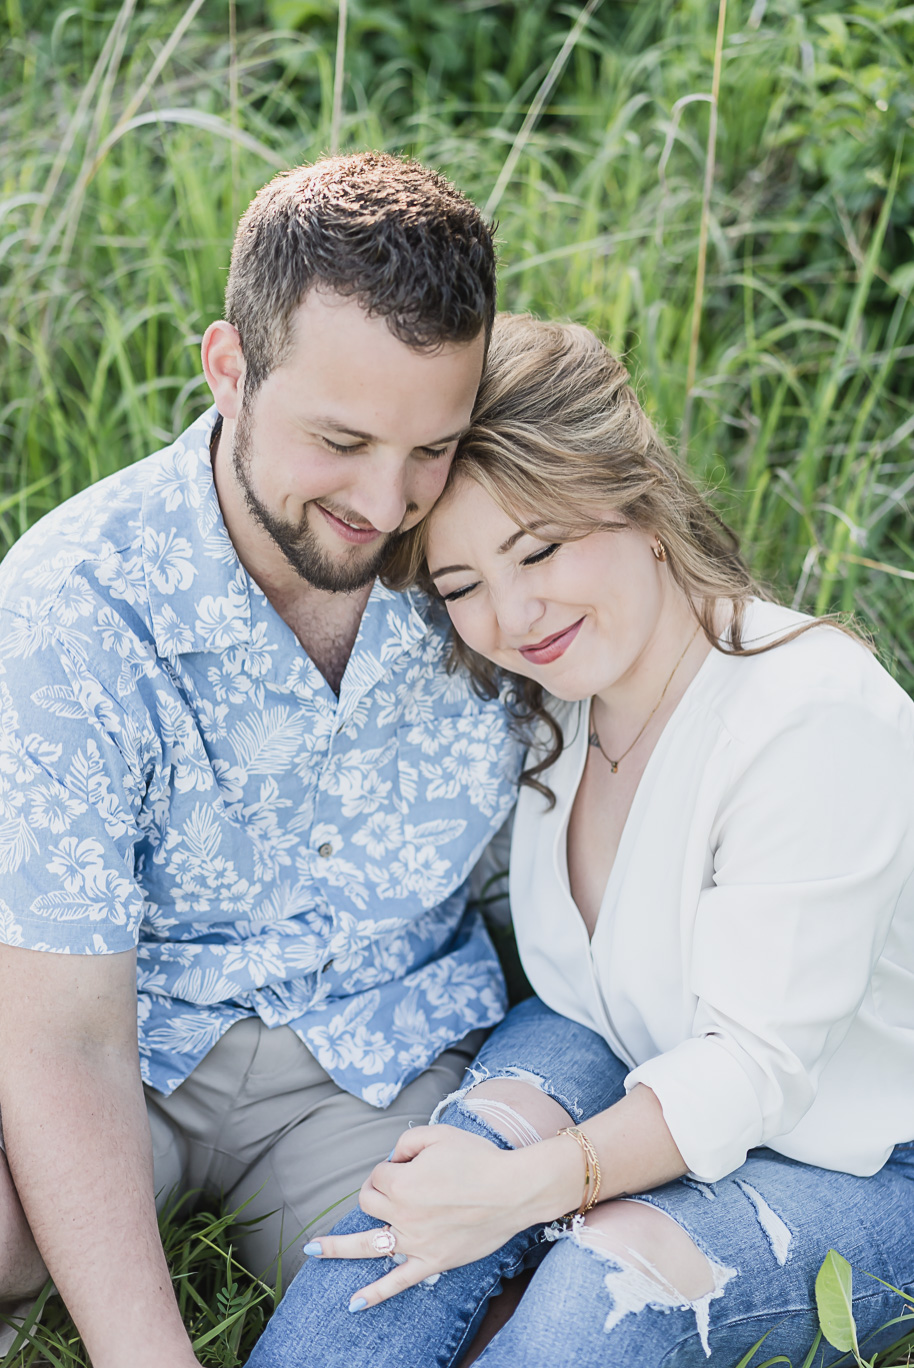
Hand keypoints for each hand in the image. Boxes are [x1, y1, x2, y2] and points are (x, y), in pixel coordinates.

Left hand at [307, 1124, 533, 1307]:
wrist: (513, 1190)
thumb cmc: (478, 1158)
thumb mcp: (439, 1134)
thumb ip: (407, 1141)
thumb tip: (393, 1157)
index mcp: (401, 1183)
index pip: (379, 1173)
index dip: (391, 1166)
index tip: (411, 1164)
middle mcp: (402, 1214)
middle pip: (370, 1202)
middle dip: (377, 1191)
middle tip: (395, 1186)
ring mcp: (415, 1242)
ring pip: (369, 1244)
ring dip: (338, 1248)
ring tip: (313, 1251)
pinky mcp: (432, 1262)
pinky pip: (397, 1282)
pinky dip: (375, 1294)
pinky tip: (354, 1304)